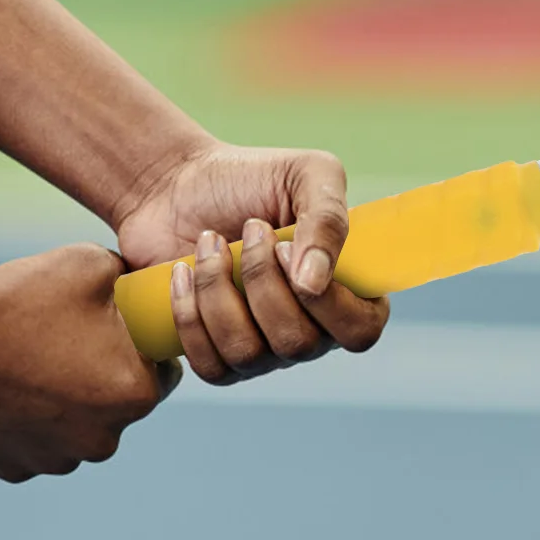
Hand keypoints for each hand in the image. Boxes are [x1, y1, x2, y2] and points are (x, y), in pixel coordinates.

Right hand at [0, 247, 177, 481]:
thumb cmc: (17, 296)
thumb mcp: (92, 264)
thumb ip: (131, 283)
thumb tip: (142, 291)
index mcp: (134, 393)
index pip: (164, 372)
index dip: (140, 348)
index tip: (113, 331)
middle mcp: (103, 439)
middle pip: (120, 404)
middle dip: (103, 376)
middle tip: (66, 341)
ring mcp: (56, 460)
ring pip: (78, 428)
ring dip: (66, 403)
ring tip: (30, 361)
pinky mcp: (14, 468)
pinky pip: (36, 443)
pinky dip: (27, 421)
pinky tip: (5, 387)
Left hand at [114, 142, 389, 384]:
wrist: (179, 183)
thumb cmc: (251, 178)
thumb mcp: (306, 174)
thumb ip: (329, 219)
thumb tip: (314, 283)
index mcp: (347, 290)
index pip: (360, 330)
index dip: (328, 302)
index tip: (285, 247)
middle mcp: (310, 328)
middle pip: (299, 343)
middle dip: (262, 281)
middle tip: (249, 228)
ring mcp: (263, 348)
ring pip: (248, 354)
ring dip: (219, 291)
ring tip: (209, 242)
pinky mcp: (215, 354)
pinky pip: (210, 365)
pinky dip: (191, 316)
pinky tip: (184, 271)